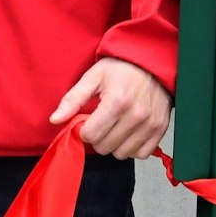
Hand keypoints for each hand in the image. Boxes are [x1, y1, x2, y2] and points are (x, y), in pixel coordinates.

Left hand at [49, 58, 172, 158]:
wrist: (152, 63)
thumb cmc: (121, 68)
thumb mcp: (92, 77)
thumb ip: (72, 100)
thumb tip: (55, 120)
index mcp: (117, 101)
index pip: (91, 135)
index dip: (83, 130)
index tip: (86, 122)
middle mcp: (136, 115)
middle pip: (105, 147)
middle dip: (97, 138)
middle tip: (100, 123)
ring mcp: (150, 124)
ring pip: (122, 154)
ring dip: (114, 144)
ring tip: (114, 127)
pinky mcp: (160, 129)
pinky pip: (141, 154)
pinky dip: (132, 148)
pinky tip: (127, 133)